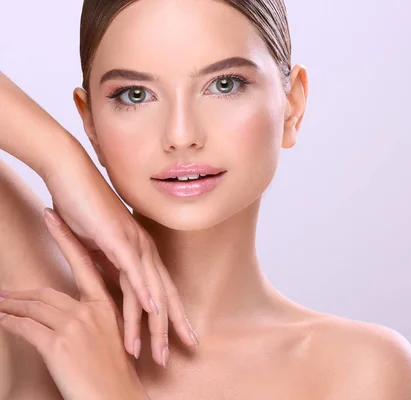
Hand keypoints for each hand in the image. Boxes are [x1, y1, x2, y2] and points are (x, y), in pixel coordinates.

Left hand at [0, 209, 151, 399]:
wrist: (116, 399)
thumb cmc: (113, 376)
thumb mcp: (110, 342)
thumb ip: (94, 324)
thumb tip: (74, 318)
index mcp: (105, 307)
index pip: (83, 265)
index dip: (65, 240)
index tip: (53, 219)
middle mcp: (90, 311)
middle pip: (47, 292)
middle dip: (20, 292)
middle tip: (3, 289)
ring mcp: (74, 326)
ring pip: (33, 307)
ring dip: (10, 306)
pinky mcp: (58, 344)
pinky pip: (25, 327)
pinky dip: (9, 323)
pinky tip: (1, 320)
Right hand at [42, 149, 198, 365]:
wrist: (71, 177)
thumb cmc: (84, 210)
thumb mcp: (97, 249)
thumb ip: (108, 268)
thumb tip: (111, 288)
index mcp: (143, 253)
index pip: (163, 292)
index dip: (173, 318)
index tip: (180, 342)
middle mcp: (145, 250)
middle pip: (164, 297)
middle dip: (170, 330)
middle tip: (171, 359)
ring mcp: (134, 244)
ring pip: (150, 291)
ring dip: (153, 324)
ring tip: (154, 352)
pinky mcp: (118, 238)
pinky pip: (133, 270)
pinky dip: (142, 292)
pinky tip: (149, 311)